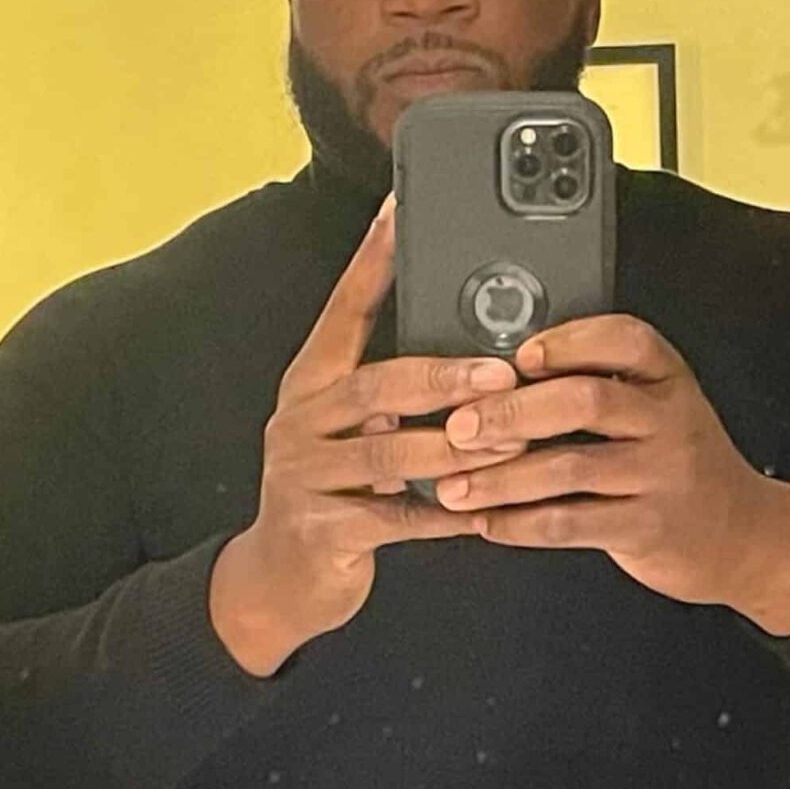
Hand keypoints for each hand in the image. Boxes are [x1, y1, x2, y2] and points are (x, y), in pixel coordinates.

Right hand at [210, 195, 527, 674]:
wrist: (278, 581)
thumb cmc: (328, 495)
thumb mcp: (346, 432)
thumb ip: (385, 396)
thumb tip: (462, 357)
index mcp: (310, 385)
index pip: (342, 311)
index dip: (373, 260)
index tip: (402, 208)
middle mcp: (300, 423)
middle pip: (373, 387)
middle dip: (441, 377)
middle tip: (500, 371)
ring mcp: (306, 478)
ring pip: (389, 455)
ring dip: (456, 449)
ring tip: (511, 443)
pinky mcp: (324, 533)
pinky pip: (397, 519)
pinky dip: (445, 515)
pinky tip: (484, 512)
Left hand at [432, 314, 789, 635]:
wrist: (743, 536)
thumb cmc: (680, 465)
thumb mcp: (659, 410)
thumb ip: (602, 387)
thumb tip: (502, 380)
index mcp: (666, 379)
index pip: (624, 340)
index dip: (567, 343)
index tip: (517, 357)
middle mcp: (668, 421)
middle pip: (585, 401)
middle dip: (513, 412)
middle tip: (461, 425)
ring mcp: (660, 476)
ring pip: (570, 468)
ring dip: (502, 478)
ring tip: (455, 486)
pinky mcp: (647, 528)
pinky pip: (571, 524)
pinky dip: (521, 525)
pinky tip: (489, 523)